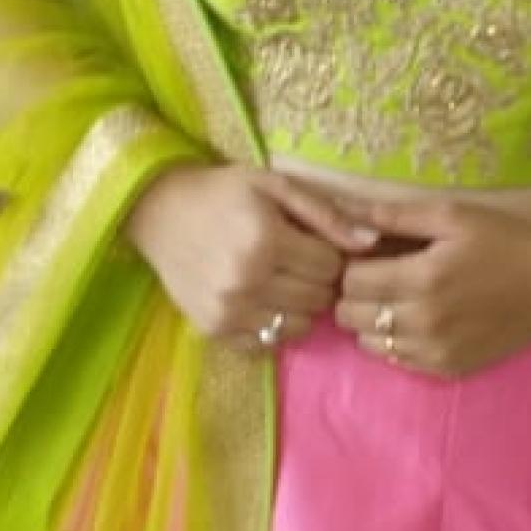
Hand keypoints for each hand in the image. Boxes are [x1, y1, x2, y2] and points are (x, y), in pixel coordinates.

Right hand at [124, 163, 377, 348]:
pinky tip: (262, 301)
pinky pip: (266, 344)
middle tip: (299, 263)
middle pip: (318, 299)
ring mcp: (227, 311)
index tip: (315, 243)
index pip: (331, 267)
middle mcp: (246, 281)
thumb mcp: (275, 186)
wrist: (159, 211)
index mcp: (265, 241)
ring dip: (300, 307)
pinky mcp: (213, 330)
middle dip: (318, 281)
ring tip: (282, 282)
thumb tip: (371, 243)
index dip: (330, 254)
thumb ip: (326, 214)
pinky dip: (274, 327)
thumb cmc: (223, 193)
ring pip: (298, 327)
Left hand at [334, 196, 530, 378]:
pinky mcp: (448, 369)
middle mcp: (423, 322)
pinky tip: (420, 320)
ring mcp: (436, 351)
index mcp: (422, 278)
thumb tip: (344, 210)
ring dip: (373, 320)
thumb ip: (395, 215)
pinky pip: (397, 360)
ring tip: (399, 300)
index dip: (354, 265)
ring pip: (368, 343)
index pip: (350, 282)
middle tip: (381, 278)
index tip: (371, 256)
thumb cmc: (504, 241)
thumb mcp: (452, 215)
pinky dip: (397, 341)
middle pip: (350, 316)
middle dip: (357, 294)